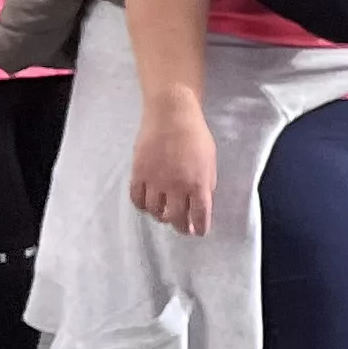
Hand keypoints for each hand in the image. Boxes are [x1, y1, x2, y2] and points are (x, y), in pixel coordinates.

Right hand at [131, 97, 216, 235]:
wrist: (171, 116)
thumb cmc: (196, 136)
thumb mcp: (210, 162)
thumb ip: (206, 184)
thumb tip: (202, 202)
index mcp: (198, 183)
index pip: (199, 214)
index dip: (199, 227)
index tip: (198, 232)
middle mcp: (176, 186)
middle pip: (176, 217)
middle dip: (180, 226)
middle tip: (182, 228)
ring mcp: (155, 181)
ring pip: (155, 211)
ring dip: (161, 216)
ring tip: (165, 215)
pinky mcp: (138, 174)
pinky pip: (137, 199)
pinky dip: (142, 206)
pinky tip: (147, 205)